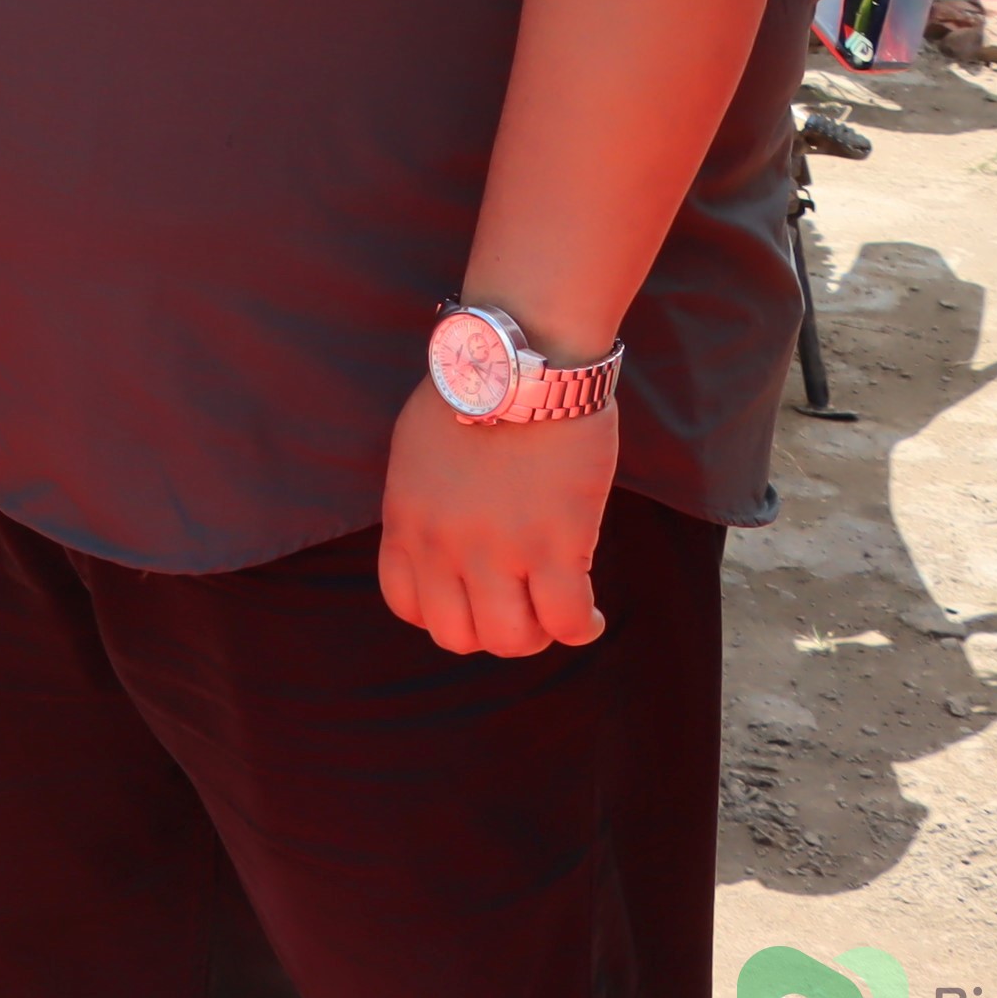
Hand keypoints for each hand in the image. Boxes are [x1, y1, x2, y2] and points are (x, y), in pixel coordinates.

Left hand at [373, 379, 614, 655]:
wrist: (524, 358)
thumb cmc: (478, 389)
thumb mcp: (417, 449)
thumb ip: (423, 500)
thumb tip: (441, 530)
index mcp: (406, 519)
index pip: (406, 604)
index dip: (445, 613)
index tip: (474, 600)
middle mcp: (443, 544)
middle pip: (458, 635)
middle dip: (492, 631)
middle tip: (523, 608)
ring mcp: (498, 549)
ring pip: (511, 639)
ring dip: (538, 634)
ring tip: (556, 611)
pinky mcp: (554, 544)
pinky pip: (567, 621)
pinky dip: (582, 627)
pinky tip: (590, 614)